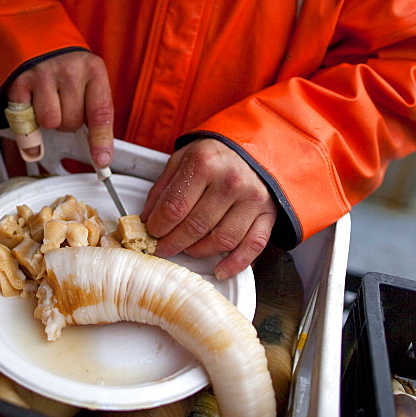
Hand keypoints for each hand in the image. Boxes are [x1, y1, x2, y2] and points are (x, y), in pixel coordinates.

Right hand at [7, 50, 114, 166]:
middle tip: (65, 105)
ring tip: (50, 103)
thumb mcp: (90, 81)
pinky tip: (33, 104)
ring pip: (50, 122)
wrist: (40, 40)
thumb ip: (94, 112)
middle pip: (72, 121)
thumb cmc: (69, 68)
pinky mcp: (20, 82)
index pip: (100, 113)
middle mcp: (69, 69)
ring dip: (50, 121)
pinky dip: (29, 122)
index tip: (101, 161)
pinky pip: (26, 120)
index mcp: (94, 69)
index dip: (100, 141)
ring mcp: (43, 74)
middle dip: (69, 121)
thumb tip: (99, 155)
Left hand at [142, 139, 277, 280]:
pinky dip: (235, 263)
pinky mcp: (268, 214)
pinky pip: (253, 246)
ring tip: (188, 250)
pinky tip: (220, 270)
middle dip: (173, 243)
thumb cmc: (215, 154)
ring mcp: (251, 199)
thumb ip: (163, 189)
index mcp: (204, 164)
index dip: (158, 226)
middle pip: (195, 226)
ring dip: (199, 252)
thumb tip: (147, 219)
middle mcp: (230, 181)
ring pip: (221, 240)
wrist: (252, 147)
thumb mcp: (182, 159)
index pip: (174, 207)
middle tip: (163, 247)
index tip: (151, 233)